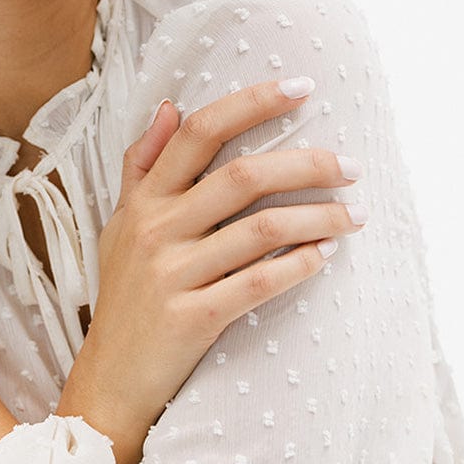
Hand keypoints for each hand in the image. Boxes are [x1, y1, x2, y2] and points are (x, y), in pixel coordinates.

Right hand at [83, 79, 365, 439]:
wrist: (110, 376)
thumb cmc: (123, 293)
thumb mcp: (120, 222)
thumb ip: (142, 163)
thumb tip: (169, 106)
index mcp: (144, 199)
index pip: (199, 132)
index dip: (251, 103)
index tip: (300, 88)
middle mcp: (157, 228)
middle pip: (242, 176)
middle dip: (306, 164)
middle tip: (350, 166)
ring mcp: (174, 273)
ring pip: (262, 229)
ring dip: (319, 216)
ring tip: (353, 214)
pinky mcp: (195, 316)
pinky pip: (260, 282)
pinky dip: (300, 265)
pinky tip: (325, 254)